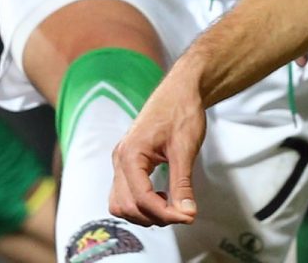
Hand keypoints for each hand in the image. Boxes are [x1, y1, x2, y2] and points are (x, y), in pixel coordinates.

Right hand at [108, 68, 205, 227]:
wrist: (180, 91)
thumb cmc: (182, 113)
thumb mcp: (185, 150)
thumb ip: (183, 185)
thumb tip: (187, 214)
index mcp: (131, 154)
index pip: (141, 198)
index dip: (165, 214)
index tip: (188, 217)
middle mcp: (119, 158)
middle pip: (126, 206)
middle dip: (153, 216)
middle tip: (181, 212)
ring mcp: (120, 161)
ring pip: (120, 203)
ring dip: (143, 213)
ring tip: (169, 205)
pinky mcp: (126, 162)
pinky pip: (124, 193)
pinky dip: (140, 203)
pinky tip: (160, 197)